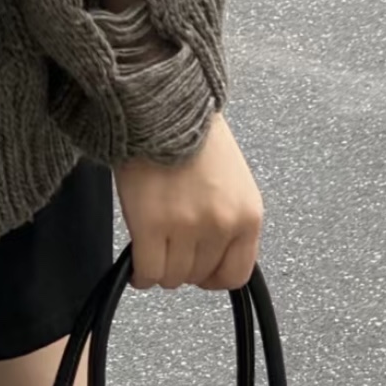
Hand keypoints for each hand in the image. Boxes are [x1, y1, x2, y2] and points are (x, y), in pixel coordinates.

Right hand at [111, 111, 264, 290]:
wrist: (163, 108)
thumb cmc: (194, 137)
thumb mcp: (232, 184)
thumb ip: (228, 221)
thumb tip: (211, 257)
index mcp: (248, 216)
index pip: (236, 275)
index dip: (213, 277)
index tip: (199, 270)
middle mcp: (221, 225)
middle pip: (198, 276)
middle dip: (182, 266)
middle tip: (169, 247)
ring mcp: (186, 228)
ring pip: (172, 277)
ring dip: (160, 268)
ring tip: (153, 248)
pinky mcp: (151, 226)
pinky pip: (147, 272)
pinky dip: (141, 275)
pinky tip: (136, 264)